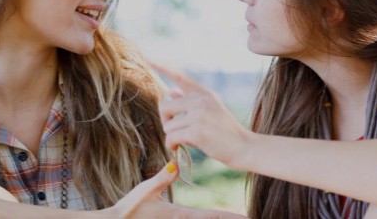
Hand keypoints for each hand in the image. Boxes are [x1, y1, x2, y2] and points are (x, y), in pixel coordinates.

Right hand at [111, 161, 244, 217]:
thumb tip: (176, 164)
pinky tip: (206, 218)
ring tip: (234, 218)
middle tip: (248, 218)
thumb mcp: (146, 190)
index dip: (228, 217)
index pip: (209, 216)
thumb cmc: (129, 209)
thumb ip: (162, 177)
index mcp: (179, 215)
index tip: (245, 216)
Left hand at [153, 64, 253, 169]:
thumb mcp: (210, 110)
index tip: (146, 57)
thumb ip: (189, 101)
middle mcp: (201, 100)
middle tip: (176, 131)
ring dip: (172, 137)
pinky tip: (178, 148)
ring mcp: (200, 115)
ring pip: (167, 125)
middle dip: (166, 121)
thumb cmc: (225, 132)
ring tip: (184, 141)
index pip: (180, 76)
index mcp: (204, 94)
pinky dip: (172, 145)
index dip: (162, 66)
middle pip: (164, 106)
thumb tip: (171, 91)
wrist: (245, 147)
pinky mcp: (197, 131)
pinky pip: (171, 137)